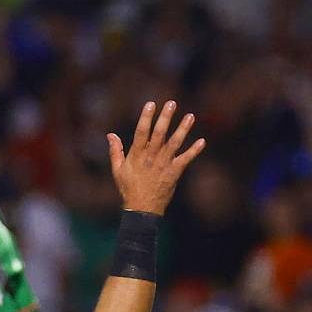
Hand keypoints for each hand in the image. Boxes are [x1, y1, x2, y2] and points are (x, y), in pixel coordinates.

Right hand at [106, 100, 205, 215]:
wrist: (142, 208)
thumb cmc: (128, 188)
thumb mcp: (117, 169)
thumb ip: (115, 151)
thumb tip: (110, 135)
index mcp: (137, 155)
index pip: (141, 132)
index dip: (146, 117)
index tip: (151, 104)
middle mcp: (151, 157)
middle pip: (159, 133)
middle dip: (166, 117)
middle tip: (172, 103)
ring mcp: (164, 164)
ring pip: (175, 143)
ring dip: (183, 129)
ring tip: (190, 116)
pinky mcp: (174, 172)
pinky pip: (185, 159)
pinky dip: (194, 151)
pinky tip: (202, 141)